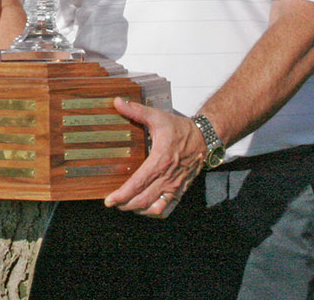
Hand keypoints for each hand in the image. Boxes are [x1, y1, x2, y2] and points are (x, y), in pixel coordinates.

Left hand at [103, 97, 205, 217]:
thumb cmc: (179, 128)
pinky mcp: (180, 190)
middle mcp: (167, 177)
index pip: (138, 183)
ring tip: (125, 206)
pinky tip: (143, 208)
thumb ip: (137, 111)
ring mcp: (174, 186)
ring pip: (154, 207)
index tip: (109, 200)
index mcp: (160, 160)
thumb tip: (118, 102)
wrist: (204, 138)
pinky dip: (153, 211)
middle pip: (143, 199)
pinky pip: (166, 207)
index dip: (122, 194)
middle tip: (113, 203)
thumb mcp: (157, 117)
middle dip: (125, 204)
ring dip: (137, 209)